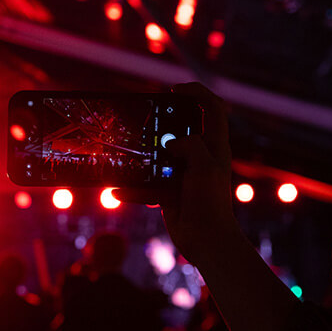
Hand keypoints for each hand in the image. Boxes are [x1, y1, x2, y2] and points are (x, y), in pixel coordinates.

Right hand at [115, 83, 239, 262]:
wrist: (206, 241)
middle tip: (145, 117)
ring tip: (126, 151)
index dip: (197, 93)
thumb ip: (190, 145)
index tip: (174, 89)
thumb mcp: (204, 167)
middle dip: (162, 122)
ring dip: (142, 156)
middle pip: (181, 129)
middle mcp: (200, 157)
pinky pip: (146, 186)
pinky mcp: (169, 192)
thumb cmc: (211, 203)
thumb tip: (170, 143)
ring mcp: (183, 175)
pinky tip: (116, 191)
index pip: (212, 109)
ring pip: (159, 157)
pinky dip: (132, 189)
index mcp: (215, 147)